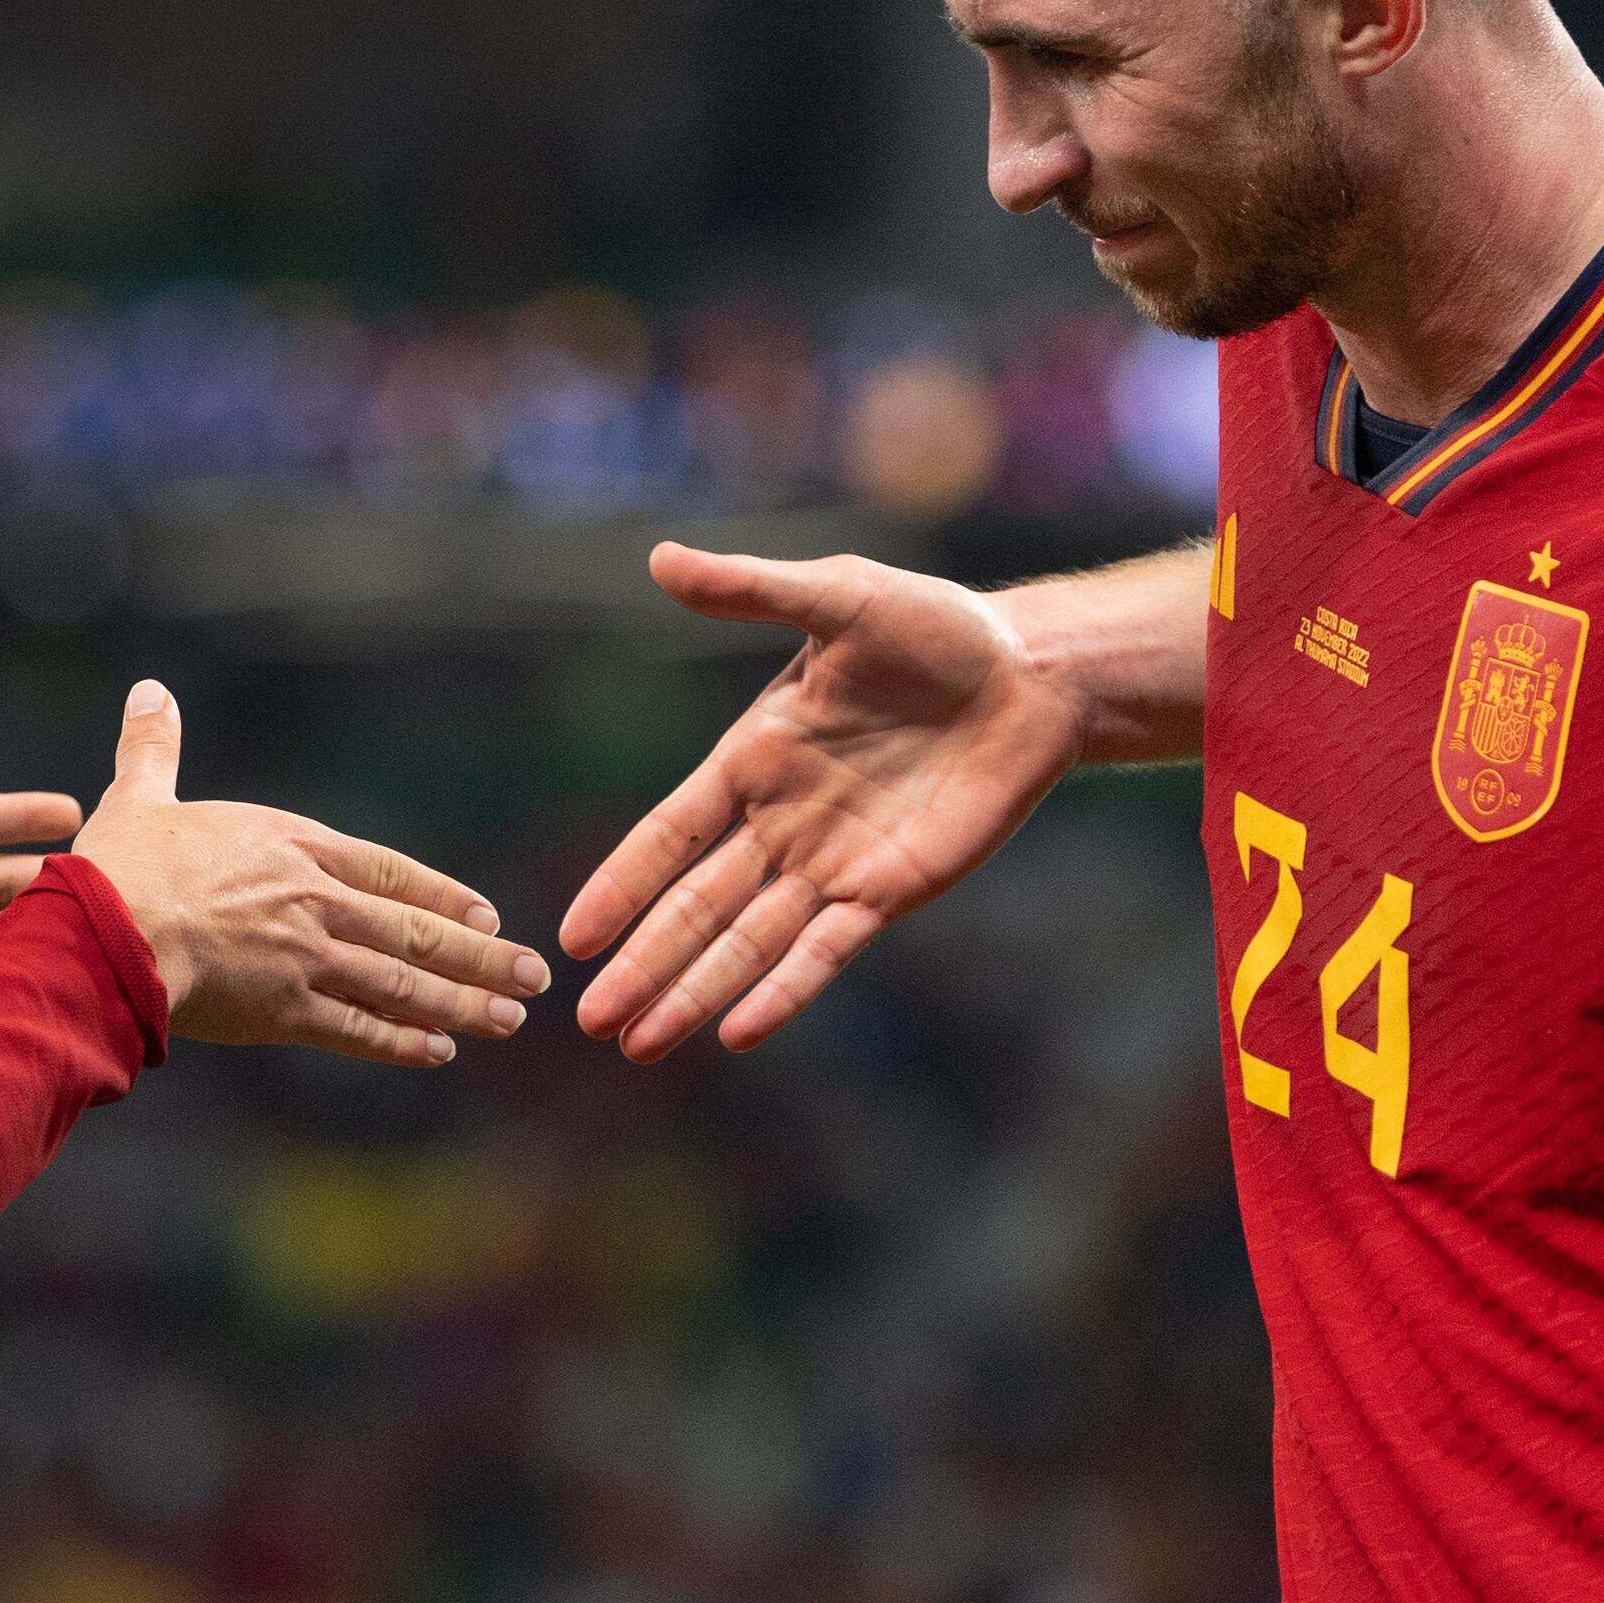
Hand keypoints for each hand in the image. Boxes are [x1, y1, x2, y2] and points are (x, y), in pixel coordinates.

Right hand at [71, 681, 543, 1065]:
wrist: (105, 932)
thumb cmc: (117, 867)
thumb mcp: (140, 797)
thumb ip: (155, 749)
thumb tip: (149, 691)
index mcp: (289, 847)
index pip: (387, 871)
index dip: (440, 895)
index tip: (487, 915)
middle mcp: (314, 901)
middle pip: (414, 931)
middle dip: (481, 956)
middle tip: (535, 975)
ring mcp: (305, 957)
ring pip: (402, 983)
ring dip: (462, 1003)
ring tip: (510, 1019)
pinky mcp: (283, 1012)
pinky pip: (356, 1029)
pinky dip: (400, 1042)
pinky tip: (439, 1051)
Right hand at [558, 543, 1086, 1059]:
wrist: (1031, 672)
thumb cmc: (933, 626)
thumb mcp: (837, 596)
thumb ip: (751, 590)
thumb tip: (660, 558)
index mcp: (755, 759)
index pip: (669, 833)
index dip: (622, 884)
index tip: (573, 934)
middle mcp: (783, 823)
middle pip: (697, 907)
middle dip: (643, 964)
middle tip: (588, 1020)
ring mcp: (834, 865)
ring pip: (749, 942)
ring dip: (696, 992)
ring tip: (639, 1044)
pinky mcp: (891, 891)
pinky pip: (827, 951)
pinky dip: (785, 991)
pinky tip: (740, 1034)